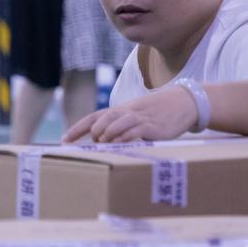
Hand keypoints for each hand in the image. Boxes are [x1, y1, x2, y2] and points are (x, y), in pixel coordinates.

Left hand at [62, 85, 198, 143]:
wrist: (184, 102)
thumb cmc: (157, 112)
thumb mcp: (136, 116)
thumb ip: (121, 126)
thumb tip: (103, 142)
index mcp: (120, 110)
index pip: (94, 117)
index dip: (78, 128)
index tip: (64, 140)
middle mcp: (126, 112)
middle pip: (102, 119)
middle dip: (91, 132)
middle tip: (88, 144)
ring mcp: (139, 118)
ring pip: (116, 123)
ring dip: (105, 134)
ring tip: (100, 143)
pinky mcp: (152, 126)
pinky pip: (135, 130)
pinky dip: (124, 136)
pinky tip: (118, 143)